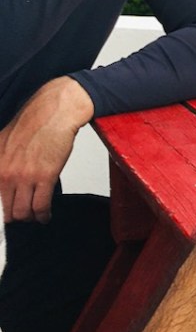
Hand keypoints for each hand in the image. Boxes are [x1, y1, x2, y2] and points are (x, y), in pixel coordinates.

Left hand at [0, 77, 94, 222]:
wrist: (54, 113)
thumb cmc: (33, 124)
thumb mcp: (2, 142)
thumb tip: (1, 179)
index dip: (3, 211)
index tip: (9, 213)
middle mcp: (6, 174)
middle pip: (7, 211)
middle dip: (17, 217)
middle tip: (24, 215)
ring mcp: (25, 177)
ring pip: (23, 212)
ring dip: (30, 217)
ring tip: (36, 215)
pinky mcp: (45, 177)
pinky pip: (41, 206)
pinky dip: (43, 215)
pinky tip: (45, 215)